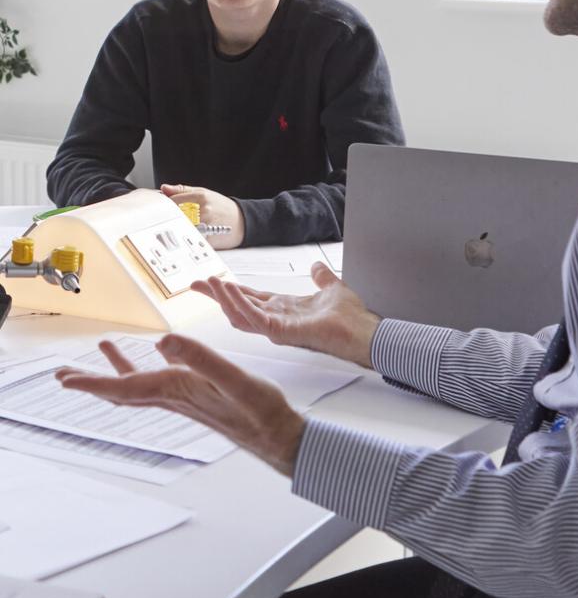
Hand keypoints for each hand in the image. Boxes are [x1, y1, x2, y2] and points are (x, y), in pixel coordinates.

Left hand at [55, 336, 303, 476]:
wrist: (278, 435)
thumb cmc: (260, 411)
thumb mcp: (234, 379)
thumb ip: (201, 358)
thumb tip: (163, 341)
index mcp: (177, 390)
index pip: (124, 388)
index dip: (92, 382)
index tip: (64, 378)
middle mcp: (175, 396)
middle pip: (122, 390)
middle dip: (92, 381)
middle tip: (64, 373)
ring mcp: (185, 398)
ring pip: (140, 386)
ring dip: (117, 370)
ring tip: (106, 347)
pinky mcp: (198, 396)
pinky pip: (162, 381)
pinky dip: (149, 367)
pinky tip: (159, 355)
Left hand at [161, 184, 244, 248]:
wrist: (242, 221)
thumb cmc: (222, 207)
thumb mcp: (204, 193)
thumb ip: (182, 191)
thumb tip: (164, 188)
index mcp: (201, 197)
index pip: (172, 201)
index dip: (164, 206)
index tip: (161, 209)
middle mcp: (203, 210)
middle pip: (175, 216)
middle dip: (168, 219)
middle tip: (167, 221)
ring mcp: (206, 225)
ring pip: (180, 229)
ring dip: (175, 230)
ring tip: (177, 229)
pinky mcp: (208, 239)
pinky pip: (190, 240)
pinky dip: (185, 239)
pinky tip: (186, 237)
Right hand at [192, 263, 380, 367]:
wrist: (362, 330)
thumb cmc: (350, 317)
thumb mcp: (332, 288)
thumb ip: (321, 278)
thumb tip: (316, 266)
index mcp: (283, 310)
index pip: (250, 298)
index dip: (230, 290)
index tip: (211, 280)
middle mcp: (276, 319)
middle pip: (238, 306)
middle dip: (216, 295)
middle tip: (194, 283)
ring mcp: (276, 327)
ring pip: (240, 313)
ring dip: (223, 297)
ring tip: (208, 283)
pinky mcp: (280, 331)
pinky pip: (254, 317)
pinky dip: (239, 302)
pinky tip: (228, 289)